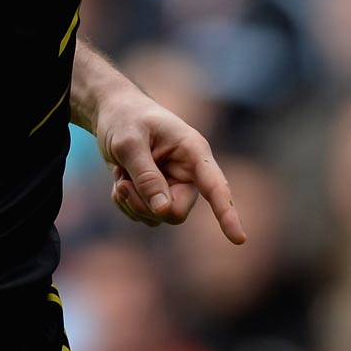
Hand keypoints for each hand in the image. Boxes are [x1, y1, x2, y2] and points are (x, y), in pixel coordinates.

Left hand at [92, 89, 246, 242]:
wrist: (111, 111)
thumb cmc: (124, 118)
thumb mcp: (129, 142)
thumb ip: (146, 176)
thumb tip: (164, 211)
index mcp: (193, 151)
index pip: (216, 186)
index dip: (227, 213)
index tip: (239, 239)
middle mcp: (188, 171)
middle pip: (177, 211)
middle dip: (145, 204)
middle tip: (123, 184)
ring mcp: (174, 184)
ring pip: (159, 216)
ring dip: (132, 201)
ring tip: (120, 173)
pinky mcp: (158, 194)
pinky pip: (145, 215)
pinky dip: (126, 202)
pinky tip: (120, 178)